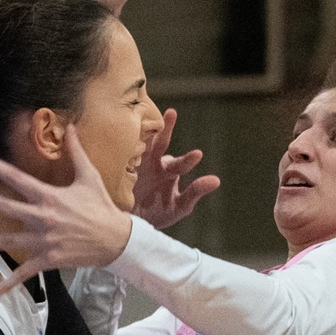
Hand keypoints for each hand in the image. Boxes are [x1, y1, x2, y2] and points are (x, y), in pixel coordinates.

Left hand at [0, 145, 132, 293]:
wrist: (116, 240)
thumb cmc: (101, 207)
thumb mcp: (89, 177)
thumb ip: (76, 152)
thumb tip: (70, 127)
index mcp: (50, 197)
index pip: (18, 178)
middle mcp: (43, 217)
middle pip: (5, 207)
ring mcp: (44, 240)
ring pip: (8, 242)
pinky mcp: (48, 259)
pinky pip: (25, 273)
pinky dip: (8, 283)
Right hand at [130, 108, 219, 229]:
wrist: (129, 221)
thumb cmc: (158, 213)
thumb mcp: (179, 206)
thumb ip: (195, 192)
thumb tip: (216, 180)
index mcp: (169, 171)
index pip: (182, 163)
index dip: (188, 159)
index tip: (197, 155)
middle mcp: (154, 162)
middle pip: (160, 142)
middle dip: (166, 128)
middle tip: (172, 113)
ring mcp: (136, 162)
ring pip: (140, 143)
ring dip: (142, 131)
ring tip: (142, 119)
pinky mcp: (119, 167)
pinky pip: (121, 154)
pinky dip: (122, 144)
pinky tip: (120, 134)